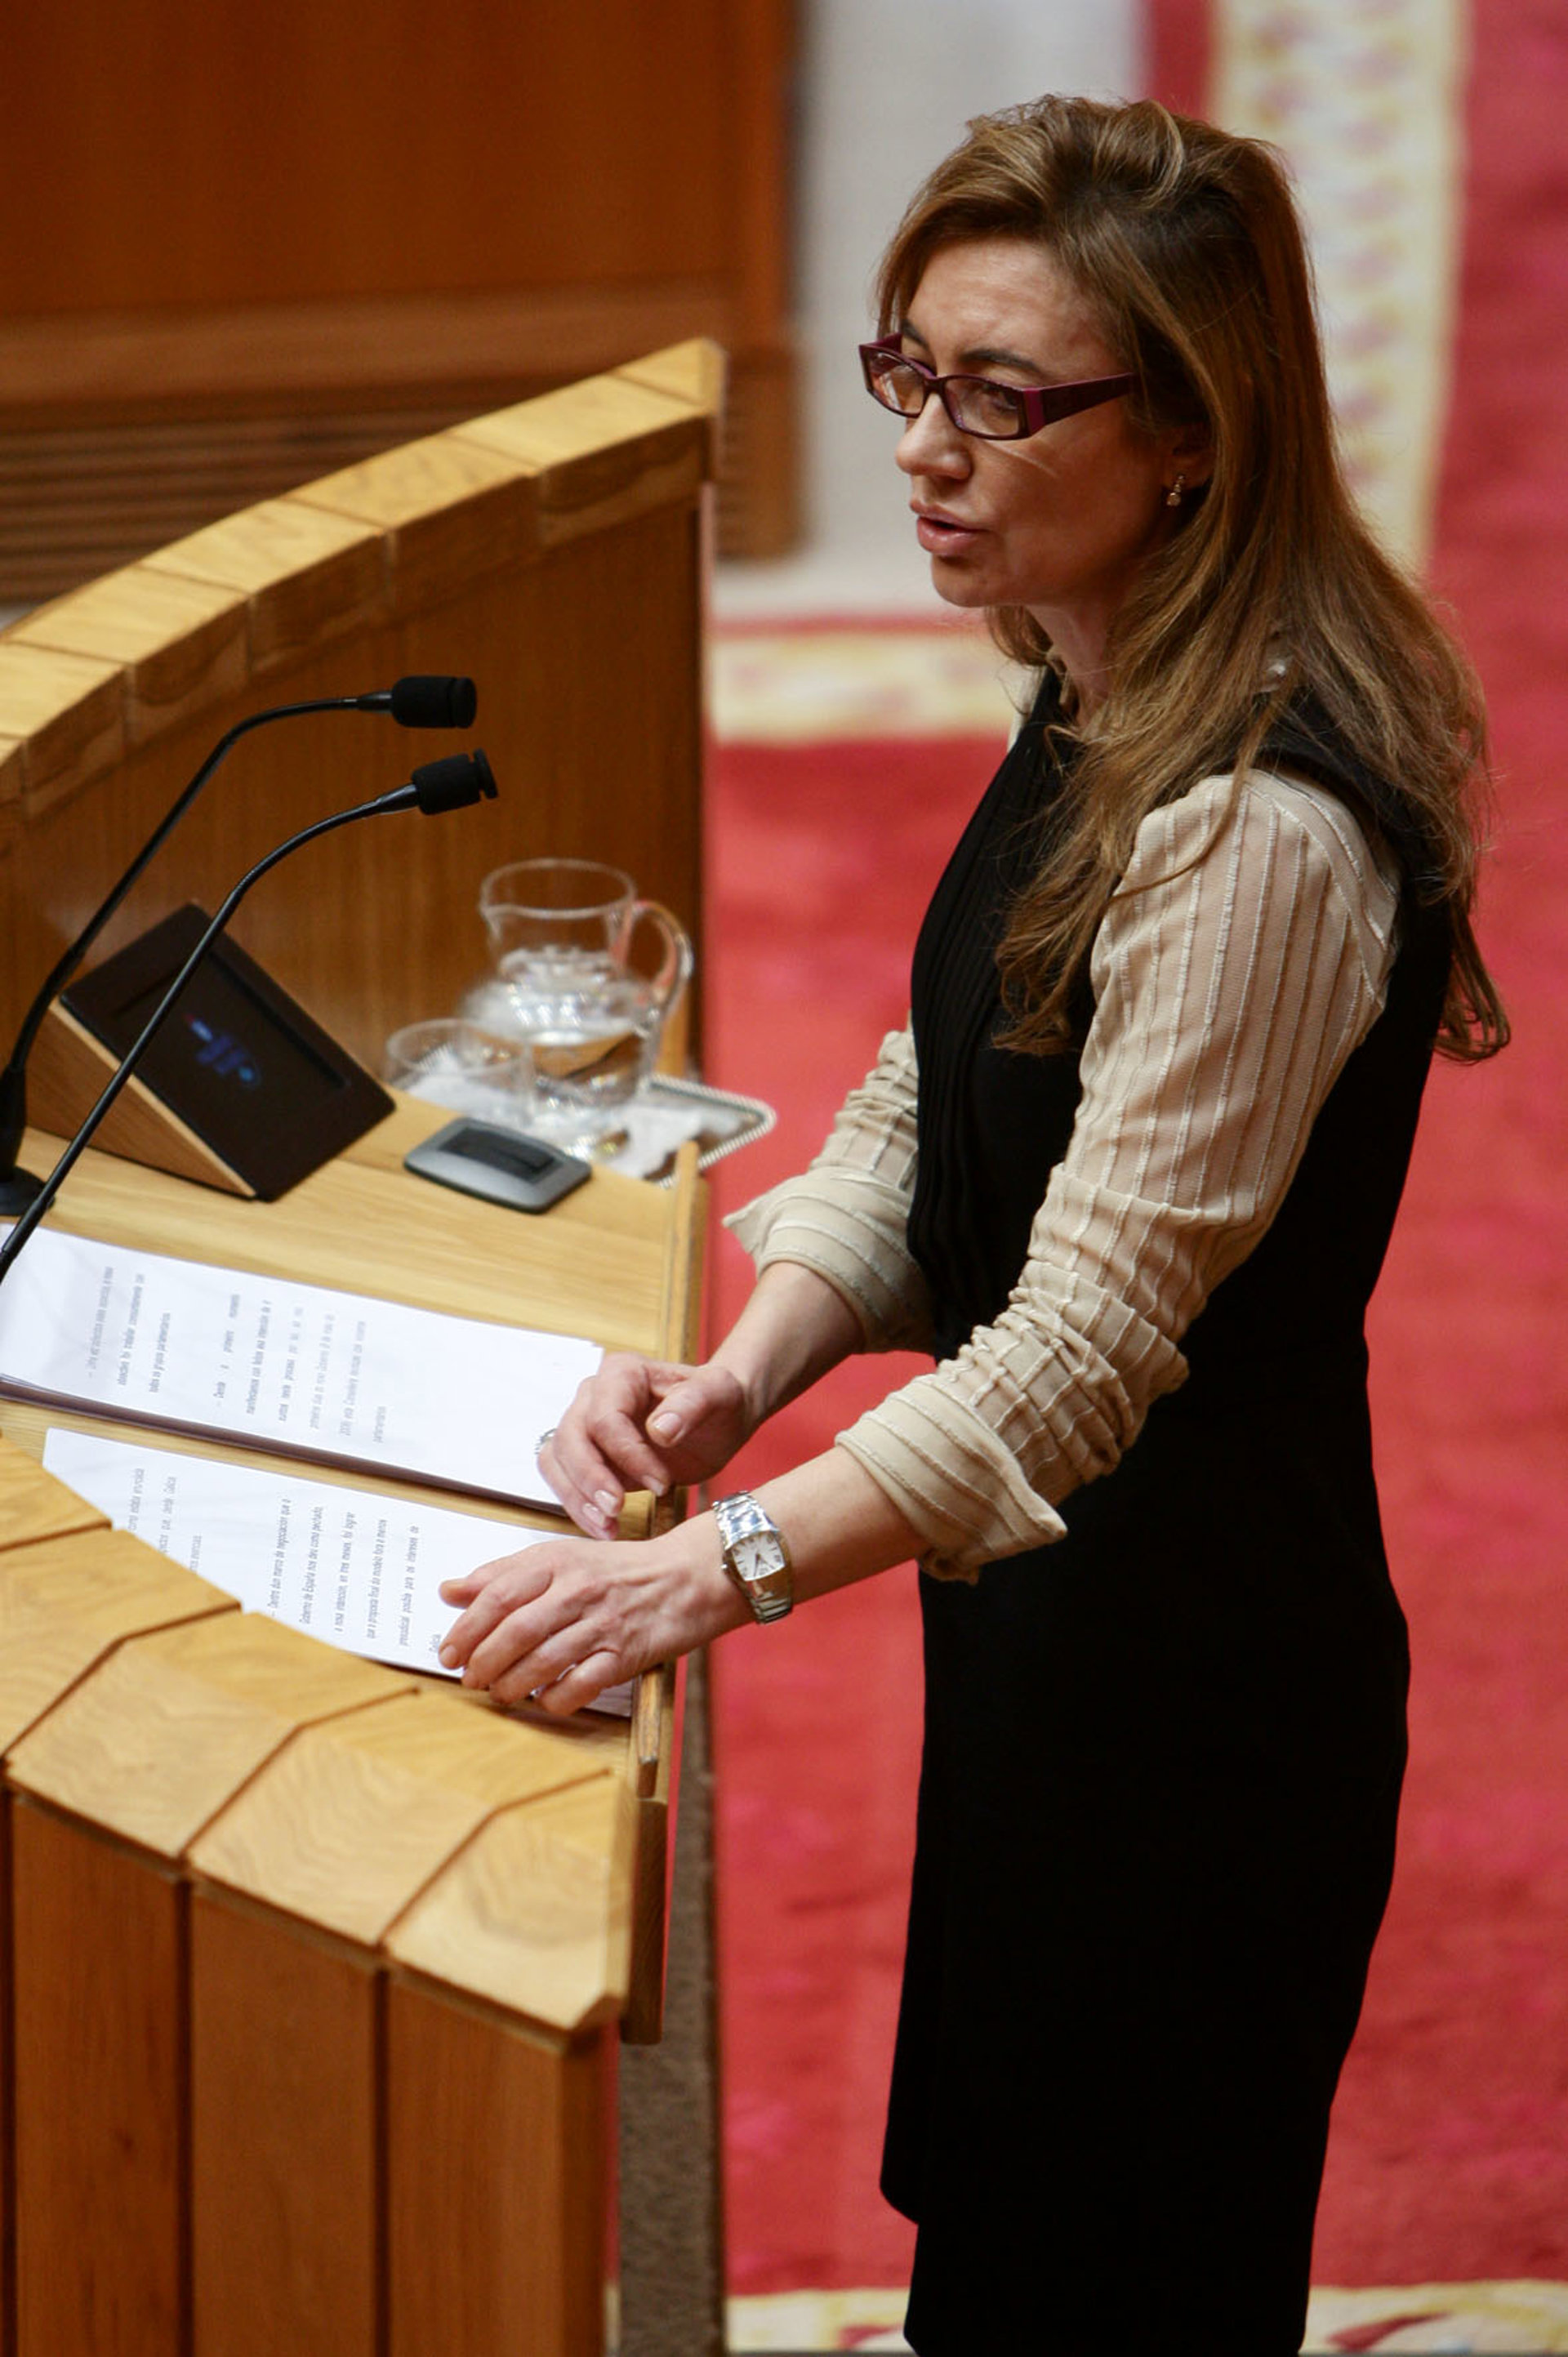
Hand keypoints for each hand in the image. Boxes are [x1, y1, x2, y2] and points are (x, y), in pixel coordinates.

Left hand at [438, 1525, 741, 1713]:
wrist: (690, 1576)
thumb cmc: (621, 1569)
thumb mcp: (562, 1558)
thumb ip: (504, 1573)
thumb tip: (449, 1590)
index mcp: (558, 1561)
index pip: (499, 1593)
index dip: (466, 1627)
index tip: (447, 1651)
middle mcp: (578, 1589)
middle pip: (515, 1630)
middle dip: (482, 1661)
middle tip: (469, 1678)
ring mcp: (603, 1623)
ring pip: (542, 1660)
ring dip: (510, 1684)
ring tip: (499, 1692)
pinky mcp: (625, 1655)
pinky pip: (580, 1686)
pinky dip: (554, 1699)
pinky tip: (544, 1699)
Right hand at [539, 1354, 753, 1536]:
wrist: (718, 1420)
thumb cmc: (718, 1401)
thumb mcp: (719, 1393)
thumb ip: (693, 1403)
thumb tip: (660, 1429)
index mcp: (622, 1373)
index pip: (604, 1417)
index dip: (627, 1455)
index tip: (661, 1484)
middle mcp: (594, 1395)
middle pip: (569, 1438)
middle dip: (589, 1479)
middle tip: (616, 1511)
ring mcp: (585, 1425)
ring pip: (556, 1460)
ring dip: (576, 1497)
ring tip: (607, 1527)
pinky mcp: (587, 1456)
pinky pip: (564, 1479)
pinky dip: (577, 1505)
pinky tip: (604, 1527)